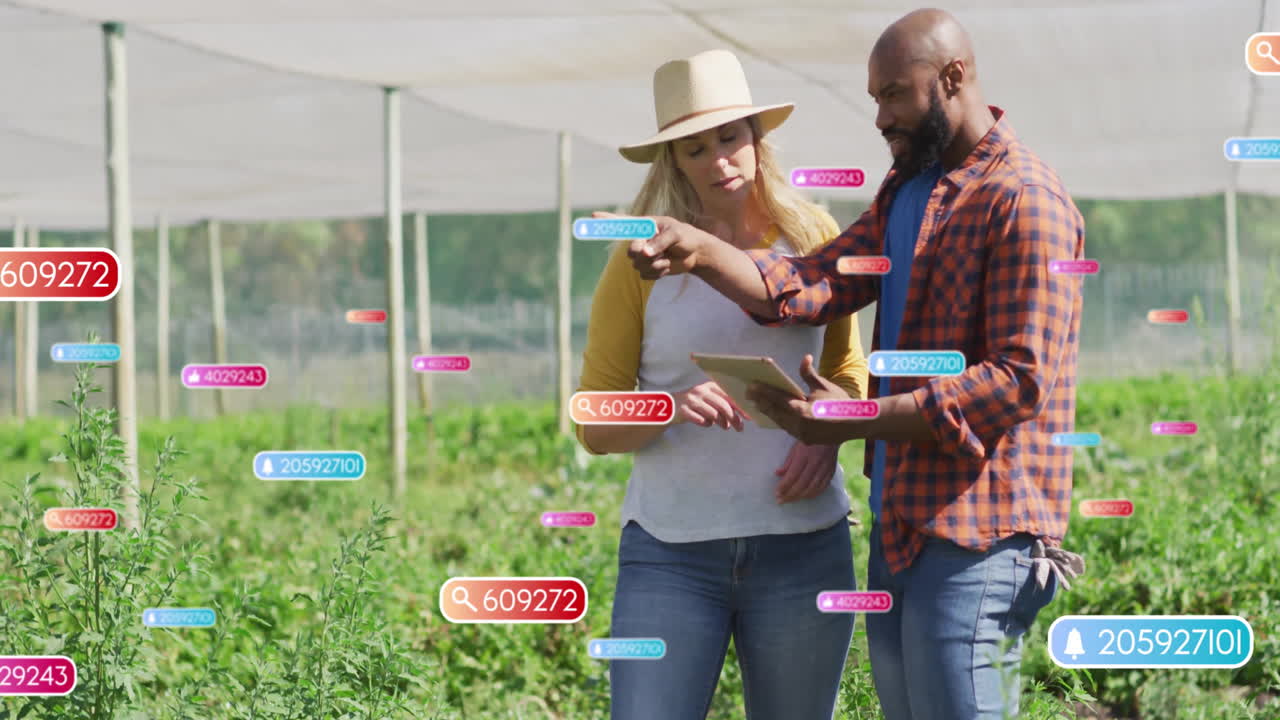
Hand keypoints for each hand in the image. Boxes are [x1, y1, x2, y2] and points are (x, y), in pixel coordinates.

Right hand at [593, 211, 715, 279]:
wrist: (696, 253)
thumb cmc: (686, 237)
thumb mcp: (676, 234)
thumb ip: (659, 242)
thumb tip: (643, 253)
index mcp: (644, 226)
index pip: (622, 223)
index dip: (606, 220)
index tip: (592, 216)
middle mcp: (641, 240)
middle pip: (630, 251)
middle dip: (643, 254)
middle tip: (657, 252)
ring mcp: (643, 255)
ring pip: (638, 266)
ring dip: (655, 264)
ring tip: (668, 257)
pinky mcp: (649, 269)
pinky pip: (646, 275)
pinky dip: (659, 273)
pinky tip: (667, 265)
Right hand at [671, 381, 748, 430]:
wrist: (670, 405)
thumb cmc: (696, 403)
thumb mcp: (709, 399)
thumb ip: (723, 405)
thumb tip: (741, 417)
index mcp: (710, 386)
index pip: (729, 396)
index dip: (740, 407)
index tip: (749, 417)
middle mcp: (701, 391)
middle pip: (722, 406)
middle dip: (733, 418)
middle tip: (739, 428)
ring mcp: (691, 400)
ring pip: (713, 414)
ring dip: (722, 423)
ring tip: (725, 427)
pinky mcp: (684, 410)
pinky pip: (701, 420)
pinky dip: (706, 424)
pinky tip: (706, 423)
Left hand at [746, 354, 860, 444]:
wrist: (857, 423)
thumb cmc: (840, 402)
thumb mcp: (824, 386)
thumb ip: (809, 374)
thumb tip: (805, 358)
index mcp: (802, 410)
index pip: (777, 398)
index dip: (763, 392)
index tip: (752, 386)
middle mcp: (799, 425)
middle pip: (774, 412)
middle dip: (761, 402)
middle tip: (749, 394)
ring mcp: (802, 435)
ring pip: (780, 422)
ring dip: (769, 412)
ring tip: (758, 404)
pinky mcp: (805, 440)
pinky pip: (789, 429)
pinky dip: (781, 420)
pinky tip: (775, 414)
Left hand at [774, 440, 838, 503]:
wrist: (831, 433)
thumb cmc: (810, 438)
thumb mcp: (796, 446)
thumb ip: (788, 462)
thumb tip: (777, 474)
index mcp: (805, 454)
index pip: (793, 475)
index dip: (784, 486)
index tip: (776, 493)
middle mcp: (816, 462)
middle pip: (802, 484)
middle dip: (790, 494)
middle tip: (780, 501)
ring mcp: (825, 468)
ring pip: (812, 488)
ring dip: (800, 497)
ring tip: (789, 500)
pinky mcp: (831, 471)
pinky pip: (822, 487)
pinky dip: (812, 494)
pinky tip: (804, 497)